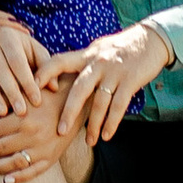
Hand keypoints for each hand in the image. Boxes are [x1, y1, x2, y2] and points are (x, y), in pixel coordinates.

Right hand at [0, 21, 48, 122]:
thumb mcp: (34, 50)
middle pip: (1, 69)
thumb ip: (45, 66)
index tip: (37, 100)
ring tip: (3, 112)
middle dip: (11, 92)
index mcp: (9, 36)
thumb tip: (55, 87)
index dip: (27, 81)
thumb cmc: (21, 47)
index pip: (18, 61)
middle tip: (21, 111)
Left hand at [0, 79, 71, 182]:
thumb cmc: (47, 93)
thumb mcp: (25, 93)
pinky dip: (18, 178)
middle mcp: (31, 135)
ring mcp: (42, 149)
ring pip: (12, 163)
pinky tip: (5, 180)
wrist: (76, 101)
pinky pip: (32, 173)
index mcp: (23, 117)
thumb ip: (3, 104)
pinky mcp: (52, 159)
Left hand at [44, 21, 170, 147]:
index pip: (59, 61)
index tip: (32, 90)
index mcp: (86, 55)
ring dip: (93, 125)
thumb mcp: (97, 50)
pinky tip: (107, 135)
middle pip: (79, 89)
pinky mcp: (130, 80)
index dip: (44, 73)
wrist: (150, 40)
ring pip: (99, 102)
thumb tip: (60, 76)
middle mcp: (98, 62)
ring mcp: (114, 71)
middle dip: (69, 112)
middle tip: (59, 131)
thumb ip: (81, 63)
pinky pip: (118, 105)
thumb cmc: (120, 48)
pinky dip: (112, 123)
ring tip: (89, 142)